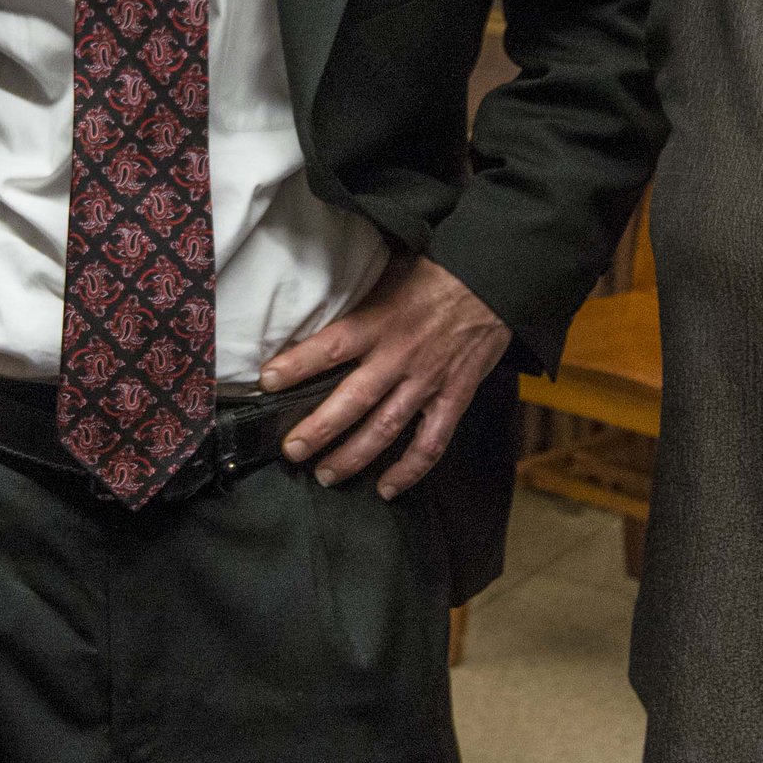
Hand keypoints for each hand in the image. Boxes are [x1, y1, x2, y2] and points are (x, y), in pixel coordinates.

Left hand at [266, 255, 511, 499]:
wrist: (495, 280)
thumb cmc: (437, 273)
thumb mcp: (390, 274)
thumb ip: (359, 300)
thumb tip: (316, 307)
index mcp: (380, 321)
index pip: (330, 347)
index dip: (296, 365)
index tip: (267, 381)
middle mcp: (400, 356)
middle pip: (353, 400)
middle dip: (319, 429)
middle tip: (292, 450)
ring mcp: (428, 381)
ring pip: (386, 428)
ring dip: (354, 457)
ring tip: (326, 474)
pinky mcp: (454, 397)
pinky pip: (431, 443)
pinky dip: (410, 471)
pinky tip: (387, 488)